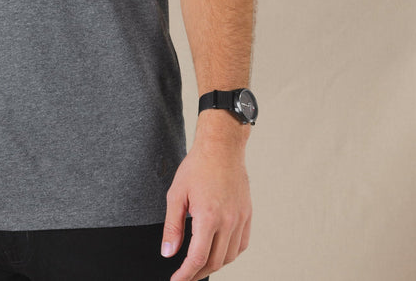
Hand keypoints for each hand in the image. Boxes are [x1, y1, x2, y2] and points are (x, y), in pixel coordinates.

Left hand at [161, 134, 251, 280]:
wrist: (221, 147)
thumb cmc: (197, 166)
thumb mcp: (176, 194)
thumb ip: (172, 227)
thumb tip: (168, 253)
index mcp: (209, 217)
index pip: (198, 258)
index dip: (186, 274)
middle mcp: (228, 221)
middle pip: (214, 261)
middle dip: (197, 273)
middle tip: (184, 276)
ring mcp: (240, 219)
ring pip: (229, 256)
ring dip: (213, 265)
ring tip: (198, 265)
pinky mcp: (247, 215)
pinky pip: (241, 244)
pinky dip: (229, 254)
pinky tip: (218, 251)